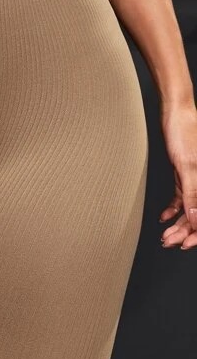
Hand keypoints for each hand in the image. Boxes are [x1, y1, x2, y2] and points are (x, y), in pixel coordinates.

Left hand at [159, 102, 196, 249]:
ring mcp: (195, 180)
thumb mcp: (188, 166)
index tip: (184, 244)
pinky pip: (182, 198)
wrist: (175, 114)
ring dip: (177, 224)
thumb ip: (194, 194)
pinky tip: (164, 217)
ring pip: (189, 209)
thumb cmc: (185, 133)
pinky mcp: (185, 175)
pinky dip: (173, 209)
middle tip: (169, 241)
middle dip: (184, 231)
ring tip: (164, 234)